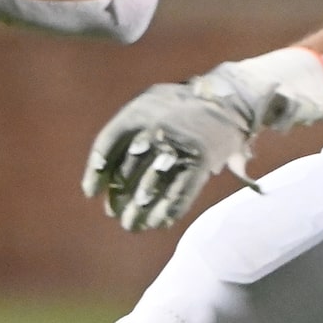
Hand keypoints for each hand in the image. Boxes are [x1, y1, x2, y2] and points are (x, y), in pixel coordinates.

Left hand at [82, 79, 259, 232]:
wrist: (231, 97)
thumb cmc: (184, 107)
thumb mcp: (154, 105)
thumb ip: (132, 133)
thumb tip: (107, 175)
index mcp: (139, 109)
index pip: (108, 142)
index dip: (97, 170)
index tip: (91, 192)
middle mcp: (156, 125)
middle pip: (128, 169)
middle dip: (119, 196)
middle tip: (114, 214)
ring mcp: (179, 142)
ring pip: (151, 184)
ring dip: (139, 209)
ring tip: (133, 225)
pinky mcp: (201, 158)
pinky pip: (180, 190)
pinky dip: (168, 209)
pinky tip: (160, 223)